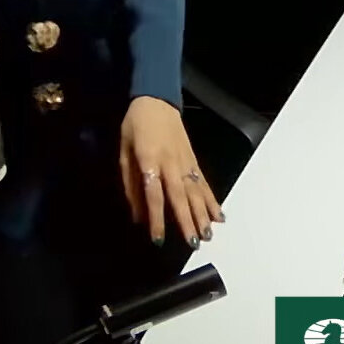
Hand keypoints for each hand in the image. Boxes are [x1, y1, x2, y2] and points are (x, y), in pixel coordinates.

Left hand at [119, 96, 224, 248]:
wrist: (157, 100)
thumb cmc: (135, 126)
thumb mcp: (124, 151)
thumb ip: (130, 183)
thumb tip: (136, 214)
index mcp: (149, 160)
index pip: (153, 193)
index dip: (156, 217)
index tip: (158, 239)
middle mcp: (170, 162)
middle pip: (179, 195)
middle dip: (187, 220)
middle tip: (194, 243)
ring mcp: (185, 161)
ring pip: (195, 190)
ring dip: (203, 213)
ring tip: (208, 234)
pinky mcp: (193, 159)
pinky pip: (203, 182)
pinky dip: (212, 199)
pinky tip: (219, 214)